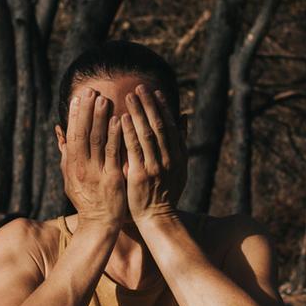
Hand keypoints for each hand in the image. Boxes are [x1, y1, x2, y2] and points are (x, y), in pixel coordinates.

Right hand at [61, 91, 128, 227]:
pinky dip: (114, 136)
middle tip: (91, 90)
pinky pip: (112, 153)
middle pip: (82, 133)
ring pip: (96, 140)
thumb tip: (59, 130)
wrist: (98, 223)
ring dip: (100, 118)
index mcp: (70, 165)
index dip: (74, 115)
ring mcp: (96, 172)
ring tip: (104, 99)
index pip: (71, 135)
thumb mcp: (69, 176)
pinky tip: (118, 120)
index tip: (78, 97)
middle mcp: (80, 167)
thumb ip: (66, 153)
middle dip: (86, 111)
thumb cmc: (86, 198)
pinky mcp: (111, 178)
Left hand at [119, 86, 184, 224]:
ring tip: (129, 96)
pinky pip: (135, 149)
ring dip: (138, 113)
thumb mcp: (180, 167)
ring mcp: (156, 166)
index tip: (155, 92)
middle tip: (139, 87)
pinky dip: (129, 132)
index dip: (163, 108)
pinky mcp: (141, 174)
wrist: (158, 218)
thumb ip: (180, 142)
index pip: (170, 126)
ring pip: (147, 134)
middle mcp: (169, 158)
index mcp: (178, 155)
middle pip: (159, 125)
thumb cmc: (166, 192)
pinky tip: (121, 119)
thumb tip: (184, 116)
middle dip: (149, 105)